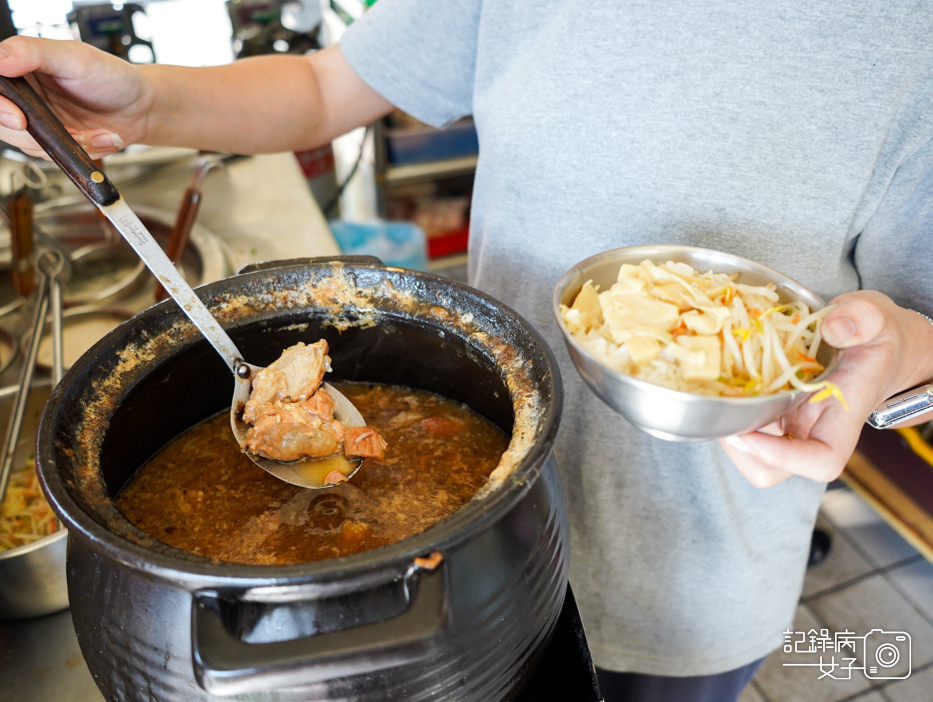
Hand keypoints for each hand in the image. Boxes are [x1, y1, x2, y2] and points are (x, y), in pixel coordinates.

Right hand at [0, 36, 150, 158]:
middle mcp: (22, 95)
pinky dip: (80, 151)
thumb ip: (33, 53)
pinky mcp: (54, 141)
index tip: (19, 118)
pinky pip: (54, 156)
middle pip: (2, 122)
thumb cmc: (111, 77)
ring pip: (27, 144)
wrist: (142, 108)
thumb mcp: (74, 57)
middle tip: (68, 133)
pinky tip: (100, 137)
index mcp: (19, 67)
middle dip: (34, 135)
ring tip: (95, 131)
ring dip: (67, 143)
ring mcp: (37, 121)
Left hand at [720, 291, 932, 487]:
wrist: (877, 345)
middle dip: (741, 448)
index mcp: (843, 415)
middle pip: (774, 469)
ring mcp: (792, 424)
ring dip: (730, 429)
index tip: (748, 434)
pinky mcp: (776, 413)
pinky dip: (731, 412)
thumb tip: (833, 328)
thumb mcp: (877, 317)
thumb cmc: (877, 337)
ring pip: (753, 455)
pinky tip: (727, 383)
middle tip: (724, 405)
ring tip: (723, 391)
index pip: (820, 461)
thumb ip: (862, 318)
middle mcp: (814, 429)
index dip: (782, 458)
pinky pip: (746, 427)